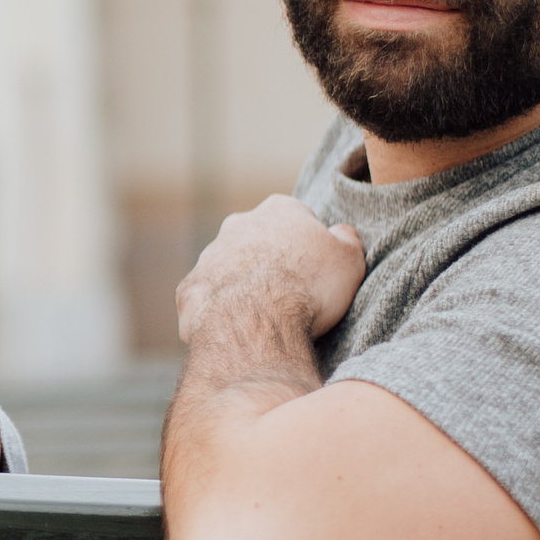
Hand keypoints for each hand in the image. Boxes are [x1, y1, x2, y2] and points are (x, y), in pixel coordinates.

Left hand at [176, 195, 364, 344]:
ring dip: (245, 286)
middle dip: (273, 263)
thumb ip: (347, 239)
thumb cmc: (308, 285)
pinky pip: (208, 299)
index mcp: (279, 210)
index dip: (312, 249)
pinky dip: (221, 312)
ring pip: (231, 269)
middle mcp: (239, 224)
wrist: (255, 319)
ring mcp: (209, 255)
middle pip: (261, 242)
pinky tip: (237, 329)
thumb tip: (342, 232)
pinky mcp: (190, 287)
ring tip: (266, 317)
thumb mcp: (348, 258)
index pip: (299, 221)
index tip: (318, 274)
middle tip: (292, 295)